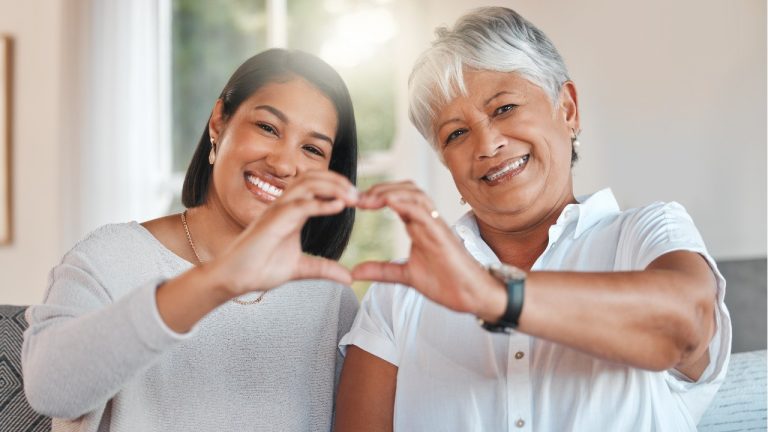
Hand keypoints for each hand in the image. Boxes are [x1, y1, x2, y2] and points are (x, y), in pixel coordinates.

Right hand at [209, 170, 357, 296]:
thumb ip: (324, 269)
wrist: (234, 279)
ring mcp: (277, 211)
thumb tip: (349, 278)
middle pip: (313, 178)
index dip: (338, 187)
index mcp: (293, 212)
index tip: (359, 199)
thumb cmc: (260, 269)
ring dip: (333, 187)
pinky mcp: (272, 221)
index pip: (317, 186)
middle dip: (339, 181)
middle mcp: (285, 206)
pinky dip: (320, 203)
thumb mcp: (301, 269)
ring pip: (307, 185)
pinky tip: (338, 206)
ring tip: (352, 197)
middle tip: (359, 195)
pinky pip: (299, 205)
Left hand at [352, 181, 505, 318]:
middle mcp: (428, 220)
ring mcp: (436, 225)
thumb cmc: (445, 282)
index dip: (377, 196)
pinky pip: (423, 211)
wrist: (471, 295)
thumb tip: (355, 272)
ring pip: (415, 194)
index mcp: (419, 226)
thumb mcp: (405, 276)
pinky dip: (405, 203)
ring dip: (390, 192)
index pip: (398, 199)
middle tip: (358, 198)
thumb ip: (381, 271)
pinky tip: (388, 203)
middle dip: (381, 188)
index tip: (355, 203)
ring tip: (369, 199)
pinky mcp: (441, 234)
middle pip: (406, 189)